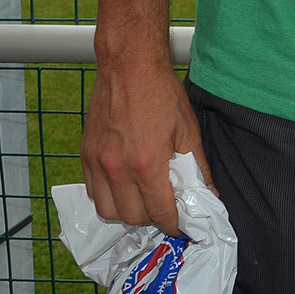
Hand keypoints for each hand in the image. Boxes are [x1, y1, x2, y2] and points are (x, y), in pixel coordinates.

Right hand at [80, 56, 209, 234]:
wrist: (129, 66)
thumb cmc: (162, 94)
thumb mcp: (189, 130)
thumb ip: (198, 168)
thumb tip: (209, 195)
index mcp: (146, 164)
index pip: (159, 212)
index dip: (173, 225)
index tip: (181, 227)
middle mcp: (117, 168)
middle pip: (131, 217)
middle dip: (151, 218)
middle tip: (164, 207)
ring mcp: (97, 163)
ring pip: (107, 210)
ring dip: (127, 211)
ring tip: (143, 198)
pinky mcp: (85, 155)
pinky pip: (93, 192)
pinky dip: (108, 196)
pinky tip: (124, 184)